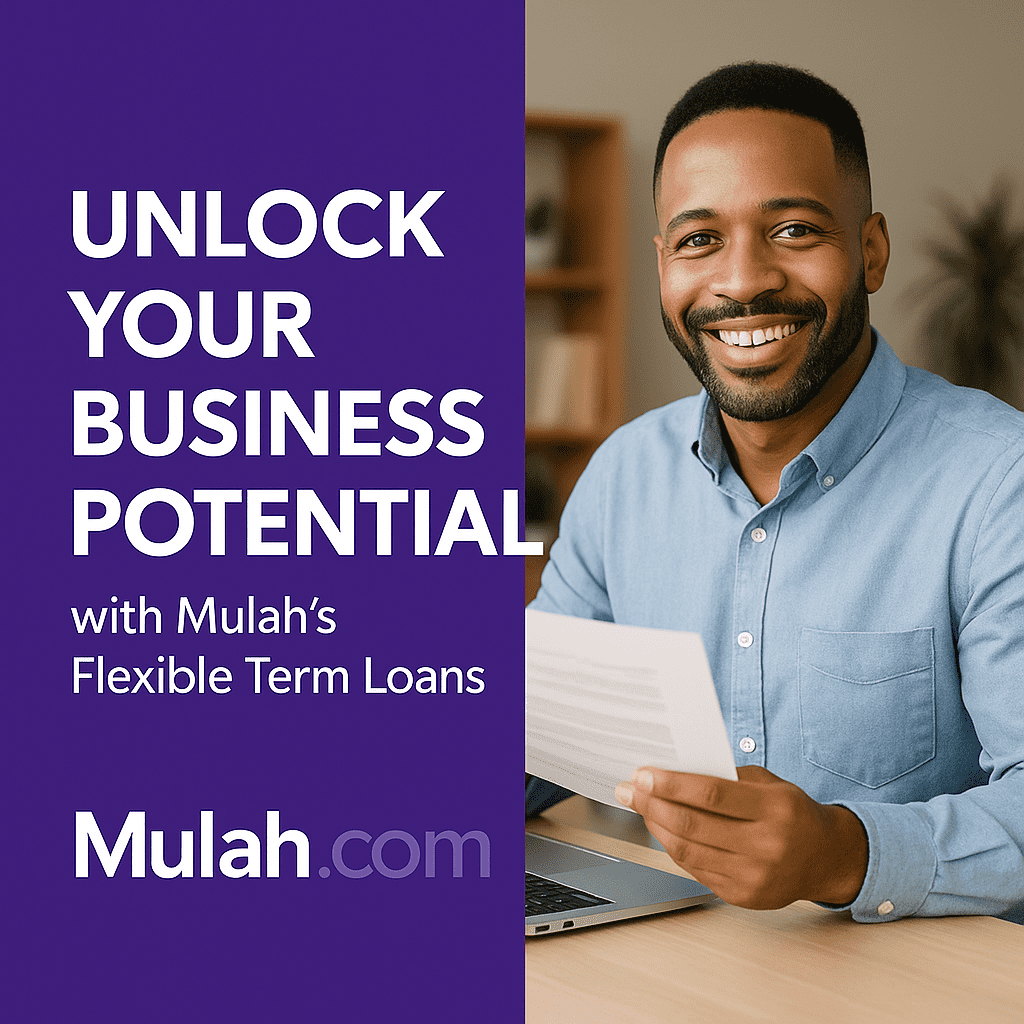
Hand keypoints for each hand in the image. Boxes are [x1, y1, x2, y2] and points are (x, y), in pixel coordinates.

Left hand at [615, 765, 867, 909]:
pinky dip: (672, 847)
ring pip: (688, 850)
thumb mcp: (769, 784)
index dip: (671, 784)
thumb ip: (727, 778)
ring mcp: (755, 876)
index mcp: (775, 808)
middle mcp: (767, 845)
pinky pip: (695, 869)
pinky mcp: (743, 896)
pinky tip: (661, 830)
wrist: (826, 858)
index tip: (643, 774)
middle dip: (652, 804)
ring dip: (655, 826)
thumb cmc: (792, 812)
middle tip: (628, 789)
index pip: (712, 794)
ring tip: (639, 807)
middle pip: (693, 824)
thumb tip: (673, 771)